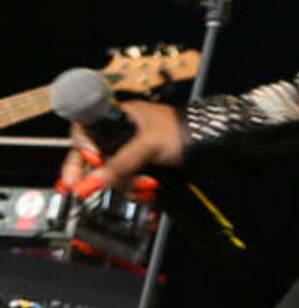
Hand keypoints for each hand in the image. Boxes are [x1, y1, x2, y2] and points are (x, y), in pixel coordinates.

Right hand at [60, 100, 185, 194]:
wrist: (215, 143)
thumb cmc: (184, 132)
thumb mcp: (149, 146)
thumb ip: (121, 164)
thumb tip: (93, 182)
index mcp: (119, 117)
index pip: (84, 133)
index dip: (78, 153)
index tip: (75, 175)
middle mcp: (121, 134)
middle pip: (96, 159)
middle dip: (106, 176)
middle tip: (104, 188)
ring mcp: (132, 152)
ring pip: (114, 174)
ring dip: (128, 185)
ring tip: (147, 185)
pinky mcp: (143, 167)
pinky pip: (129, 182)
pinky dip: (137, 189)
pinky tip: (149, 190)